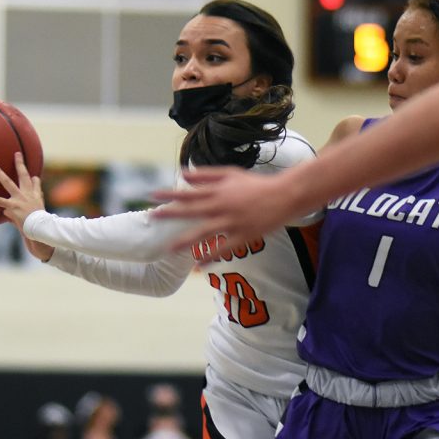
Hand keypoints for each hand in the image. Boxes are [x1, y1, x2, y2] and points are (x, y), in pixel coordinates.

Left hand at [0, 152, 55, 261]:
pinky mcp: (12, 206)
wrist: (40, 228)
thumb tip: (36, 194)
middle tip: (16, 153)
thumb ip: (37, 199)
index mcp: (35, 195)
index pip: (34, 182)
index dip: (31, 176)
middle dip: (20, 164)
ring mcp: (19, 198)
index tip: (29, 170)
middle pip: (23, 175)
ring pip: (7, 182)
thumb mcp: (40, 210)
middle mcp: (27, 194)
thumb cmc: (40, 222)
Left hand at [152, 167, 301, 250]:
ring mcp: (233, 221)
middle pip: (192, 211)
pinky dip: (212, 256)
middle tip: (153, 217)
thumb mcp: (232, 173)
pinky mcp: (244, 235)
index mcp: (219, 190)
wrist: (285, 195)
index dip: (171, 194)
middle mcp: (223, 205)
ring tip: (169, 248)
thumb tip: (183, 174)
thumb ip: (207, 174)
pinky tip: (200, 265)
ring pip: (205, 232)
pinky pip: (225, 248)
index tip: (152, 196)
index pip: (190, 192)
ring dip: (186, 240)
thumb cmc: (257, 184)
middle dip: (171, 214)